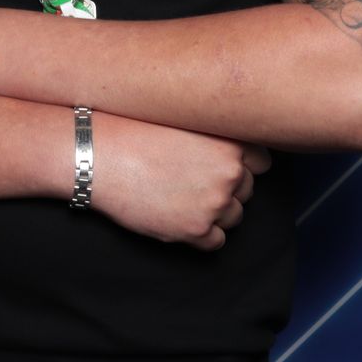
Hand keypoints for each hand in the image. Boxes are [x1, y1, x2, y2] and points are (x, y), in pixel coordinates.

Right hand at [88, 112, 270, 250]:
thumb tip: (234, 155)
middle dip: (226, 188)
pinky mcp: (196, 230)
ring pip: (234, 216)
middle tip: (193, 182)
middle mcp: (229, 174)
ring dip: (215, 212)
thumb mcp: (183, 121)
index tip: (221, 165)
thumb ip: (214, 137)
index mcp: (229, 143)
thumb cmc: (133, 133)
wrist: (100, 157)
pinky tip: (178, 217)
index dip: (241, 165)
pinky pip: (216, 241)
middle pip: (247, 190)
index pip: (261, 162)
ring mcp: (214, 203)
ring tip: (182, 199)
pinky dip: (202, 234)